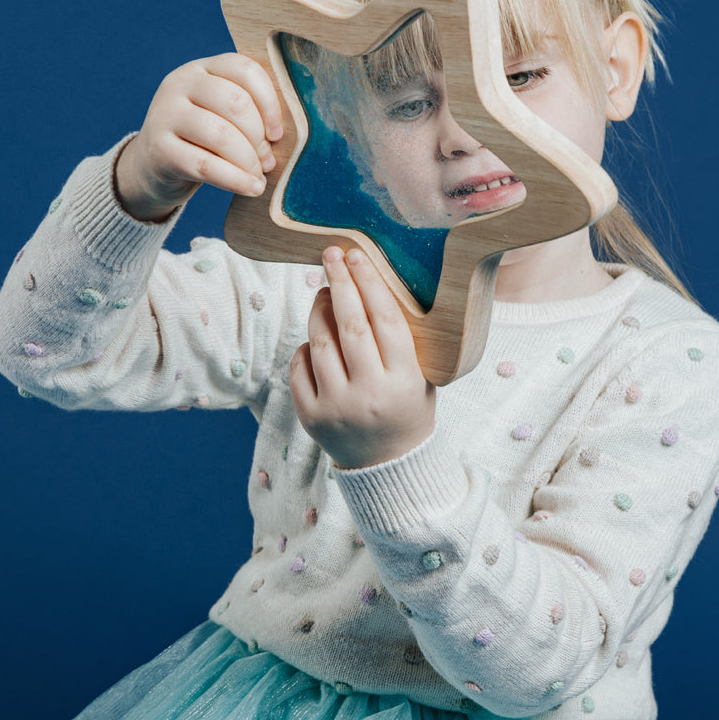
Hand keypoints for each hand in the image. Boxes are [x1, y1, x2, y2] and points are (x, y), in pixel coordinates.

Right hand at [114, 54, 284, 221]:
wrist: (152, 164)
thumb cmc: (201, 137)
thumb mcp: (220, 113)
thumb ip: (249, 109)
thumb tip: (288, 133)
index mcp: (202, 68)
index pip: (245, 70)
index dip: (270, 102)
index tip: (278, 132)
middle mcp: (179, 83)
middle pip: (235, 103)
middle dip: (259, 137)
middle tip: (267, 160)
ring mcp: (165, 114)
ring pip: (221, 135)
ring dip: (249, 161)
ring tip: (258, 176)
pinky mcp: (158, 149)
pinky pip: (206, 165)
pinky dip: (235, 180)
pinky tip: (251, 189)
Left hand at [290, 246, 436, 469]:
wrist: (390, 464)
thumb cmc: (407, 406)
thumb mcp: (419, 373)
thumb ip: (398, 338)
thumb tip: (367, 282)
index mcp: (404, 380)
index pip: (384, 320)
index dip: (369, 282)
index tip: (357, 256)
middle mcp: (369, 393)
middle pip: (349, 325)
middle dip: (339, 283)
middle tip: (332, 255)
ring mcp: (337, 407)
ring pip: (319, 343)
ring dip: (319, 310)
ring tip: (324, 293)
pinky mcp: (311, 417)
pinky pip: (299, 367)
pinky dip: (305, 346)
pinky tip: (316, 338)